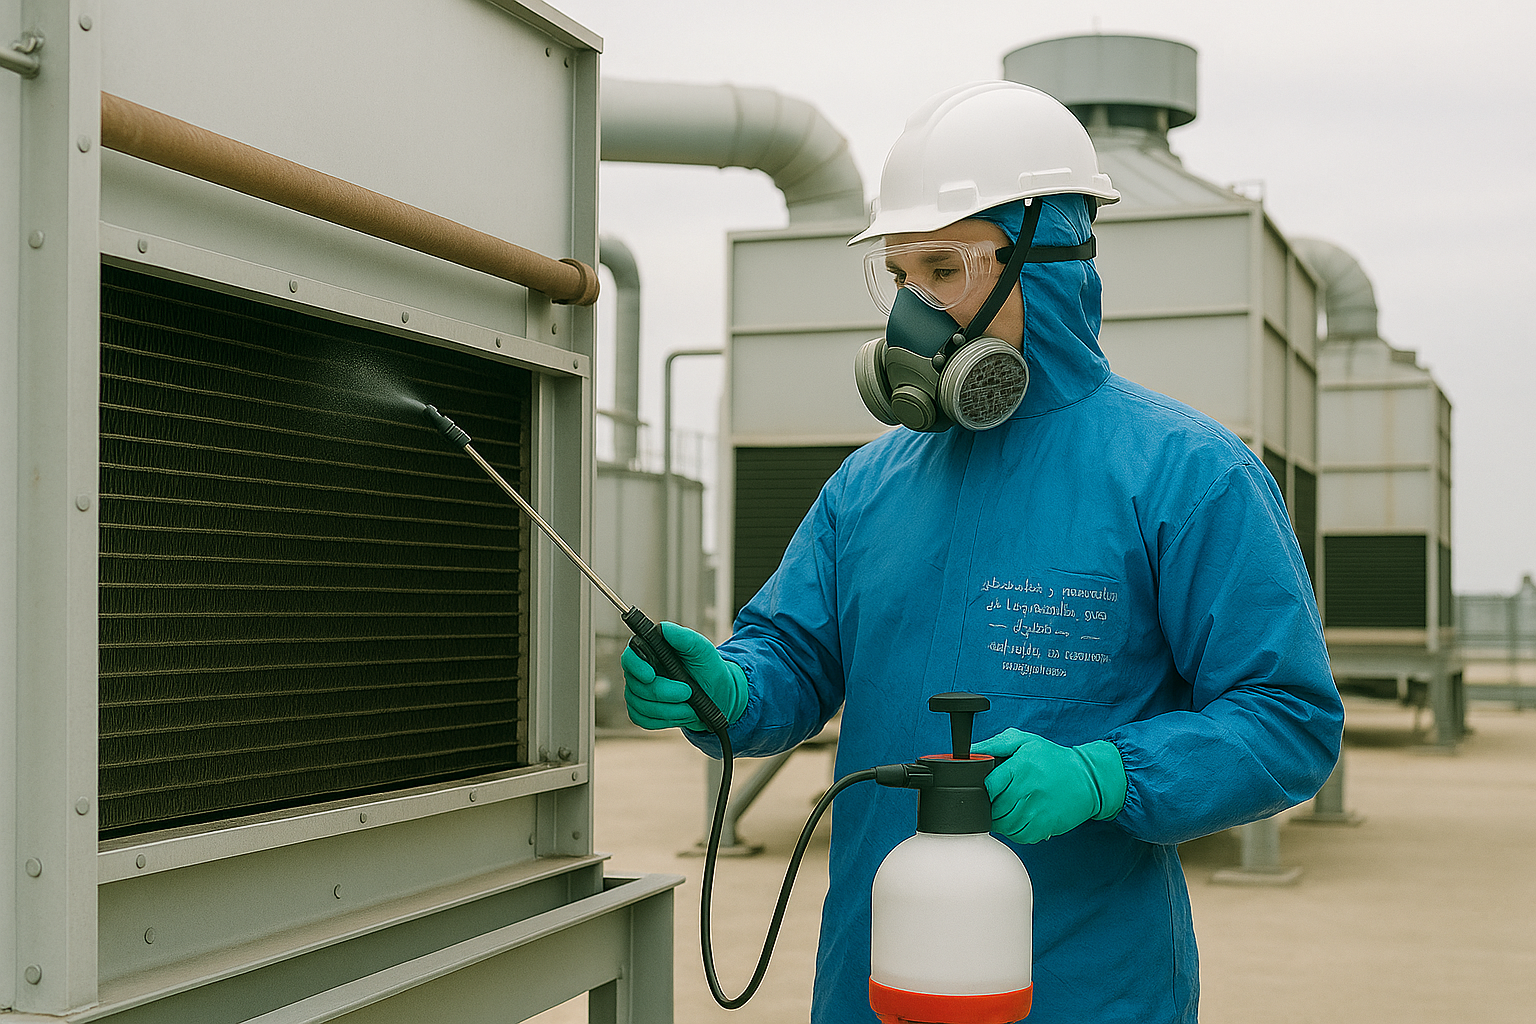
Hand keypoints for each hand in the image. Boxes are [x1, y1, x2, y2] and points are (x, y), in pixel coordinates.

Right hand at [620, 621, 748, 731]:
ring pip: (641, 706)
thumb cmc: (707, 668)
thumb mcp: (701, 649)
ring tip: (690, 706)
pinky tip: (680, 714)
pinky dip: (664, 720)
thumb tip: (663, 628)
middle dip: (664, 693)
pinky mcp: (643, 712)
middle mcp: (640, 672)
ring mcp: (638, 693)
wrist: (717, 694)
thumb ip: (683, 637)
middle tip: (688, 692)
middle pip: (637, 686)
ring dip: (669, 710)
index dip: (636, 667)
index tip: (651, 675)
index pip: (629, 657)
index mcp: (650, 652)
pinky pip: (643, 720)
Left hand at [970, 729, 1126, 843]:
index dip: (983, 790)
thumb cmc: (1052, 759)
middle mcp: (1029, 789)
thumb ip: (995, 744)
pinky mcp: (1046, 826)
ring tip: (1009, 809)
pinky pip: (1019, 836)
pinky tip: (1020, 818)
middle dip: (991, 806)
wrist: (1087, 778)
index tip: (987, 789)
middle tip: (998, 799)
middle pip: (994, 808)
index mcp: (1022, 766)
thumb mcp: (1024, 741)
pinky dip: (1015, 830)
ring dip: (1001, 820)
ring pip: (1005, 825)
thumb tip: (970, 751)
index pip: (989, 786)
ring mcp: (1038, 810)